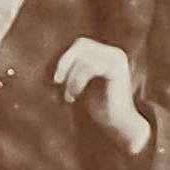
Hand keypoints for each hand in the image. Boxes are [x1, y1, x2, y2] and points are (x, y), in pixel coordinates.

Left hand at [51, 35, 152, 154]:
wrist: (118, 125)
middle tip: (57, 81)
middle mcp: (115, 53)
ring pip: (84, 58)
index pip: (81, 44)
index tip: (56, 79)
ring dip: (71, 78)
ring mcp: (117, 60)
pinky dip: (77, 81)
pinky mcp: (117, 70)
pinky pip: (90, 67)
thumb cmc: (99, 106)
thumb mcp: (83, 82)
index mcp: (108, 53)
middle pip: (82, 44)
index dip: (65, 57)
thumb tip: (50, 58)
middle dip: (65, 62)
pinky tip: (75, 96)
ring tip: (69, 96)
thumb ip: (75, 67)